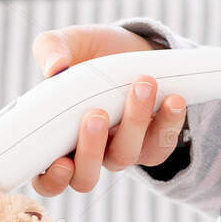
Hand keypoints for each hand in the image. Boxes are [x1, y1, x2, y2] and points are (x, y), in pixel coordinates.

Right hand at [29, 24, 187, 195]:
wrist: (131, 48)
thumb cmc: (90, 52)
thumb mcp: (69, 41)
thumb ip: (50, 47)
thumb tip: (53, 67)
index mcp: (55, 138)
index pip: (47, 179)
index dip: (52, 180)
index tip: (60, 161)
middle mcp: (87, 152)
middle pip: (85, 178)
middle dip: (90, 151)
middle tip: (96, 114)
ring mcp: (120, 150)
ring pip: (125, 156)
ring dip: (134, 123)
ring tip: (141, 84)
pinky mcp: (151, 143)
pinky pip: (160, 147)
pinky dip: (169, 123)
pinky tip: (173, 99)